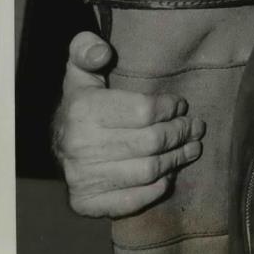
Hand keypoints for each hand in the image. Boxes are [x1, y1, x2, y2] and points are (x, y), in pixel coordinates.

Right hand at [53, 31, 205, 218]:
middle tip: (195, 126)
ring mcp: (82, 179)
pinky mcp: (86, 203)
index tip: (182, 105)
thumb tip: (102, 51)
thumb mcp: (82, 69)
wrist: (59, 144)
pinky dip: (156, 188)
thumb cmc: (82, 101)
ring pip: (148, 171)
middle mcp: (80, 147)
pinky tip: (169, 174)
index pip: (144, 111)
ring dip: (177, 159)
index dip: (170, 108)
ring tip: (192, 147)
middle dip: (180, 132)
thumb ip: (88, 50)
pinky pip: (132, 201)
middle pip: (151, 142)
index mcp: (84, 110)